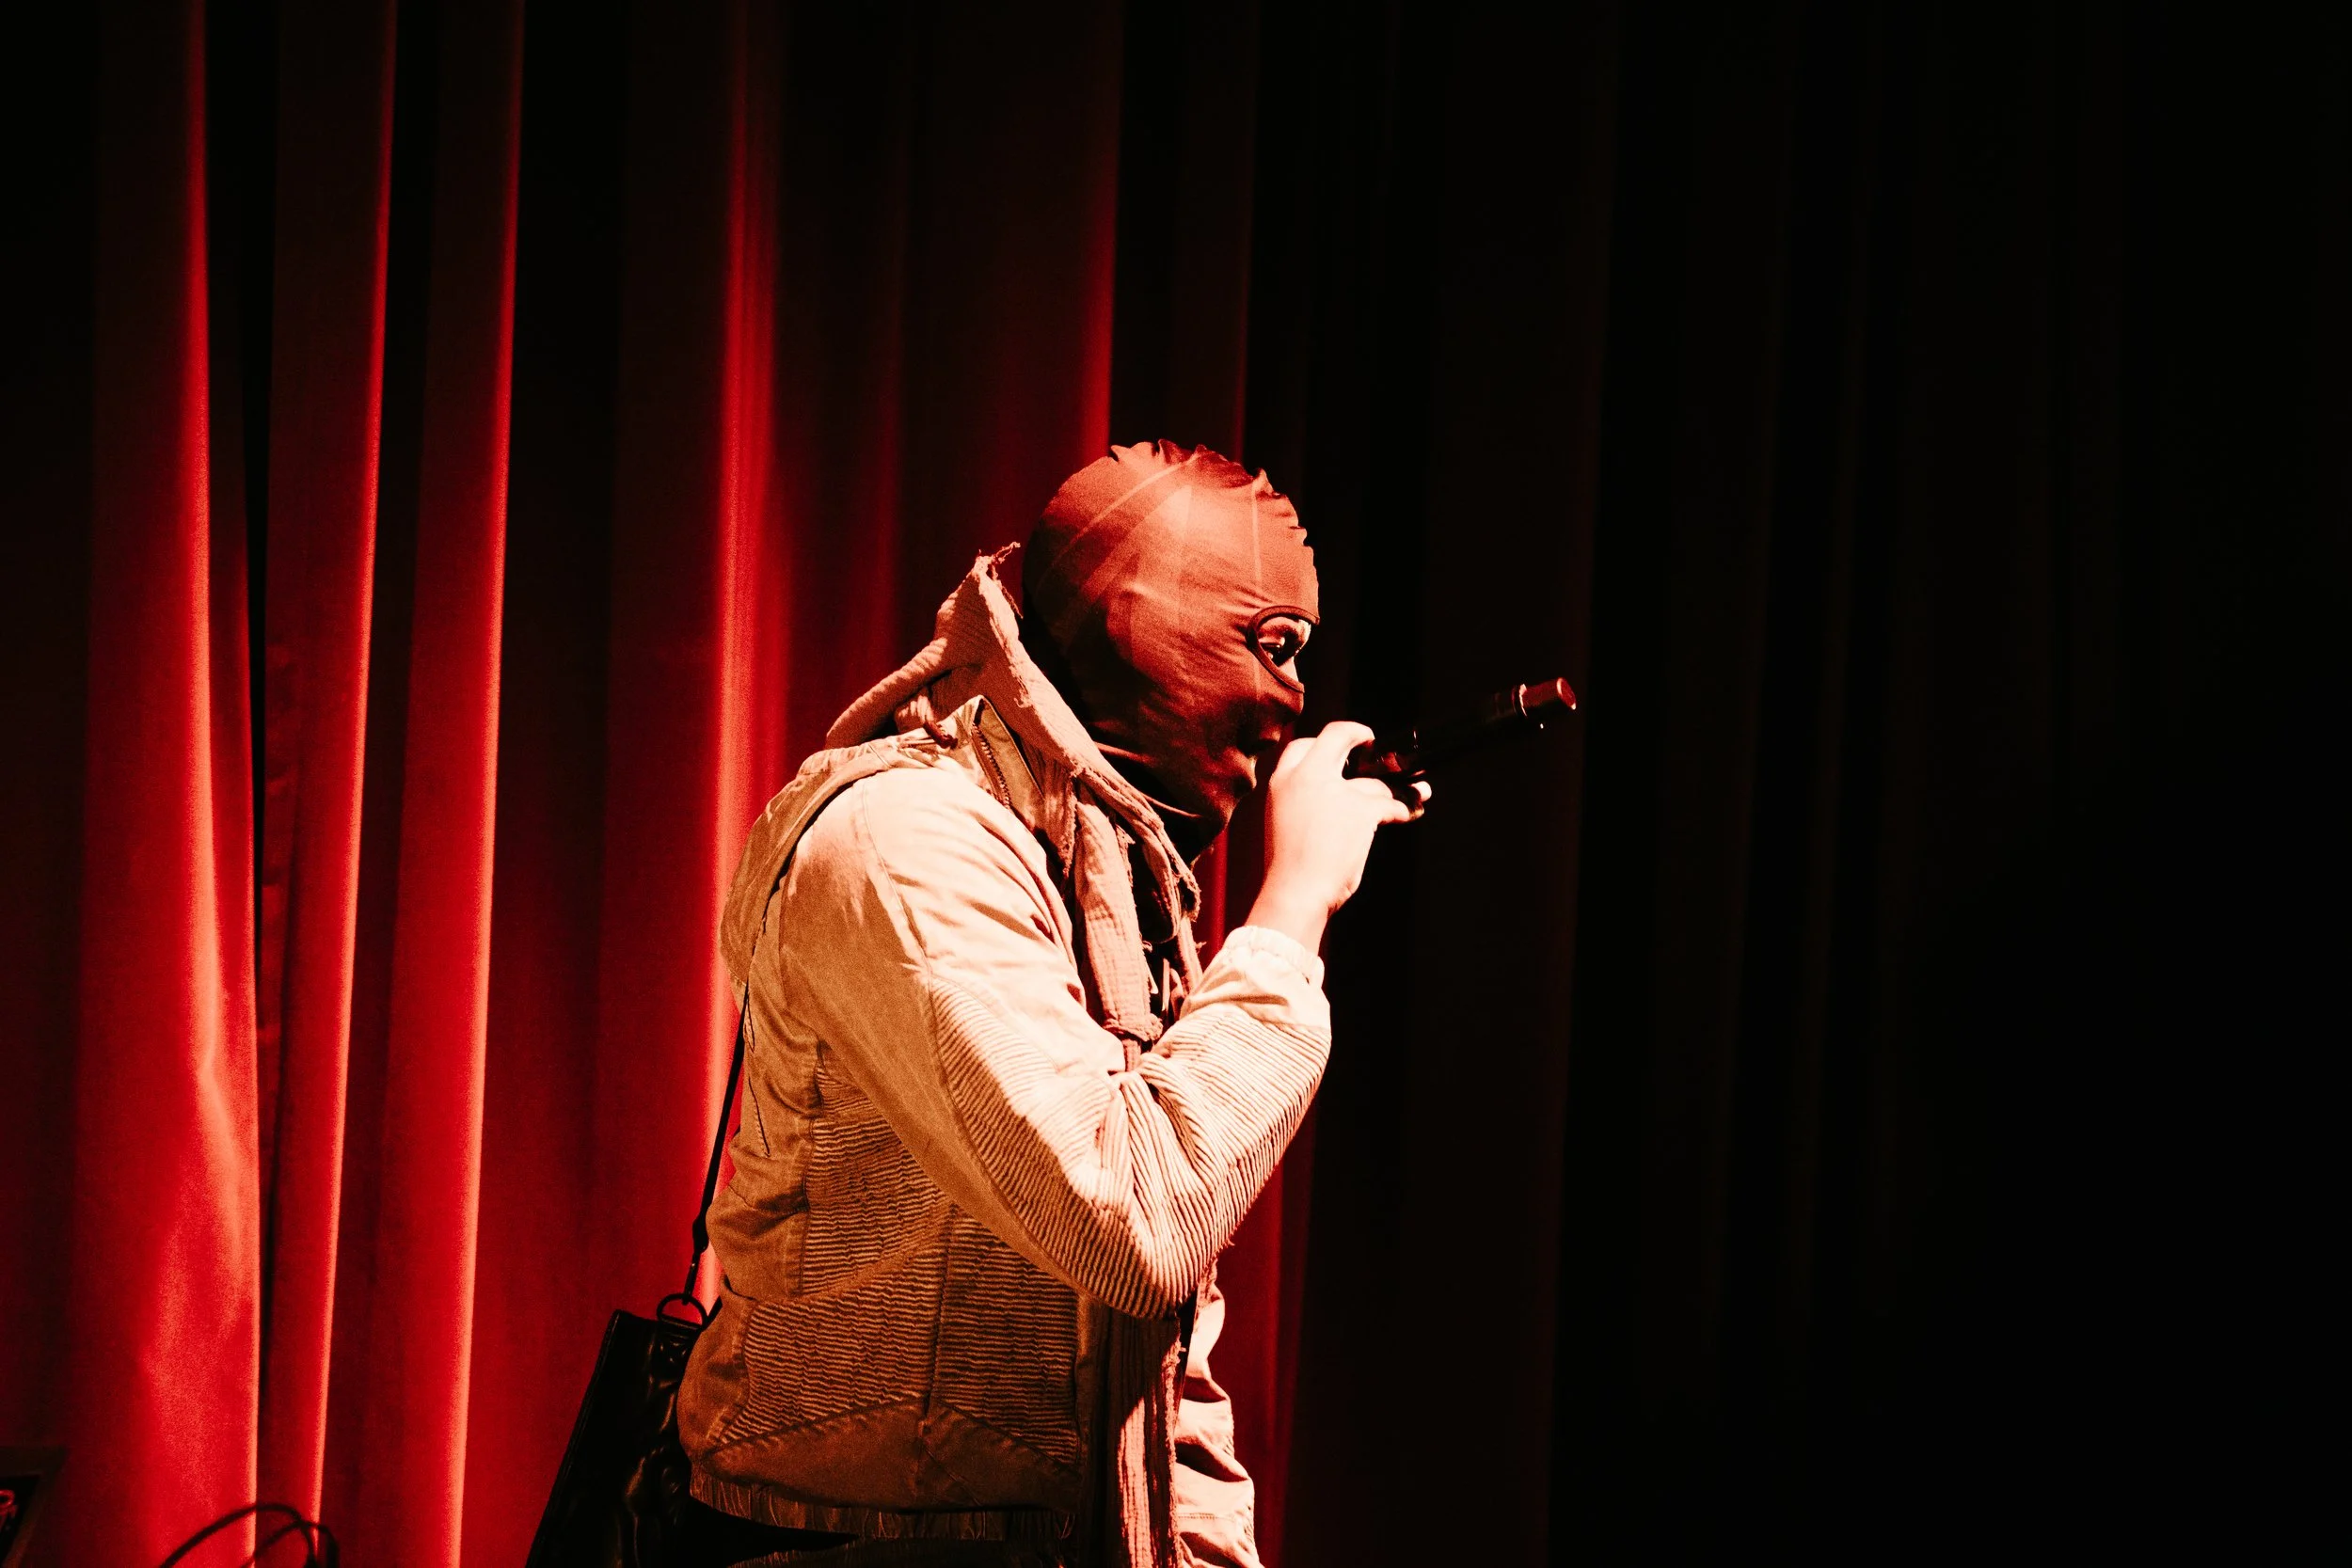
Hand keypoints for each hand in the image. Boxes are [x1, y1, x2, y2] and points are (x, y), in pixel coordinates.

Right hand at [1244, 722, 1429, 953]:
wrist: (1295, 892)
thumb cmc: (1289, 868)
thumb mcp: (1283, 822)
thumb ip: (1304, 801)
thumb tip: (1337, 794)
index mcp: (1281, 782)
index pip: (1301, 745)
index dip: (1325, 742)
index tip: (1340, 747)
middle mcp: (1306, 777)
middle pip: (1338, 735)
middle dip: (1359, 733)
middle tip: (1371, 741)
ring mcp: (1335, 791)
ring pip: (1373, 782)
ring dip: (1395, 789)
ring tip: (1415, 792)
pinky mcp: (1361, 810)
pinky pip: (1392, 803)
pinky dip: (1404, 809)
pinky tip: (1410, 813)